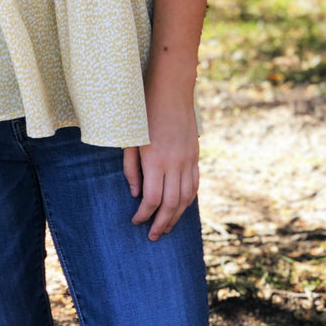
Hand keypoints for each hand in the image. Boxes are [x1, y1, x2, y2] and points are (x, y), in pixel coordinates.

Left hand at [123, 94, 199, 240]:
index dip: (144, 215)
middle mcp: (175, 163)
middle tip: (153, 236)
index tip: (135, 222)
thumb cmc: (142, 111)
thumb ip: (131, 168)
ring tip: (166, 228)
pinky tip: (181, 207)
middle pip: (172, 204)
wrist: (171, 89)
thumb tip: (135, 193)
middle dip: (161, 223)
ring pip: (186, 197)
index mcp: (155, 160)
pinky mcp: (195, 155)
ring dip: (177, 216)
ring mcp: (188, 160)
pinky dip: (189, 200)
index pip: (152, 199)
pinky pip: (195, 184)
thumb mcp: (130, 139)